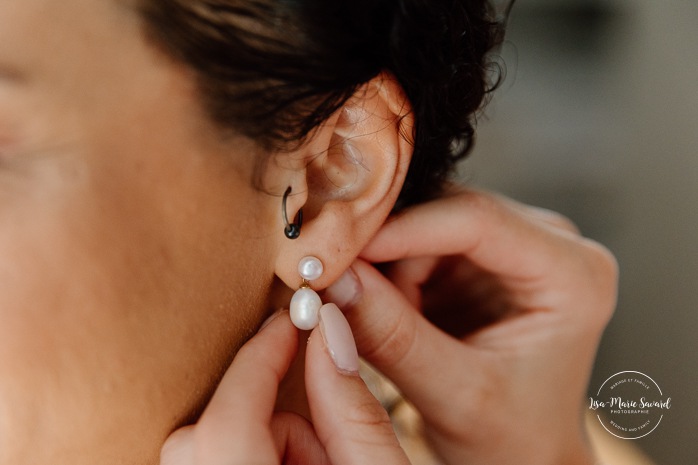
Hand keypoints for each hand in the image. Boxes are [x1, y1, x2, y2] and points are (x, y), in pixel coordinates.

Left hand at [160, 308, 409, 464]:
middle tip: (324, 449)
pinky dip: (252, 460)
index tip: (294, 319)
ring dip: (265, 446)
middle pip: (203, 438)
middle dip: (268, 421)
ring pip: (204, 452)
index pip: (228, 424)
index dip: (259, 358)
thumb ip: (351, 407)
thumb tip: (327, 328)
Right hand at [326, 189, 617, 464]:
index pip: (480, 220)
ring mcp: (516, 247)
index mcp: (574, 275)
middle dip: (389, 247)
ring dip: (388, 264)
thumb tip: (336, 280)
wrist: (522, 454)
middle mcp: (552, 246)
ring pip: (427, 222)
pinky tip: (389, 311)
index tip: (344, 251)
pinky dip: (393, 272)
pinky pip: (421, 242)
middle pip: (449, 212)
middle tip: (339, 284)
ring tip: (379, 320)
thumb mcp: (454, 395)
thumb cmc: (511, 438)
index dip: (404, 228)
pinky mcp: (484, 258)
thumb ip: (394, 337)